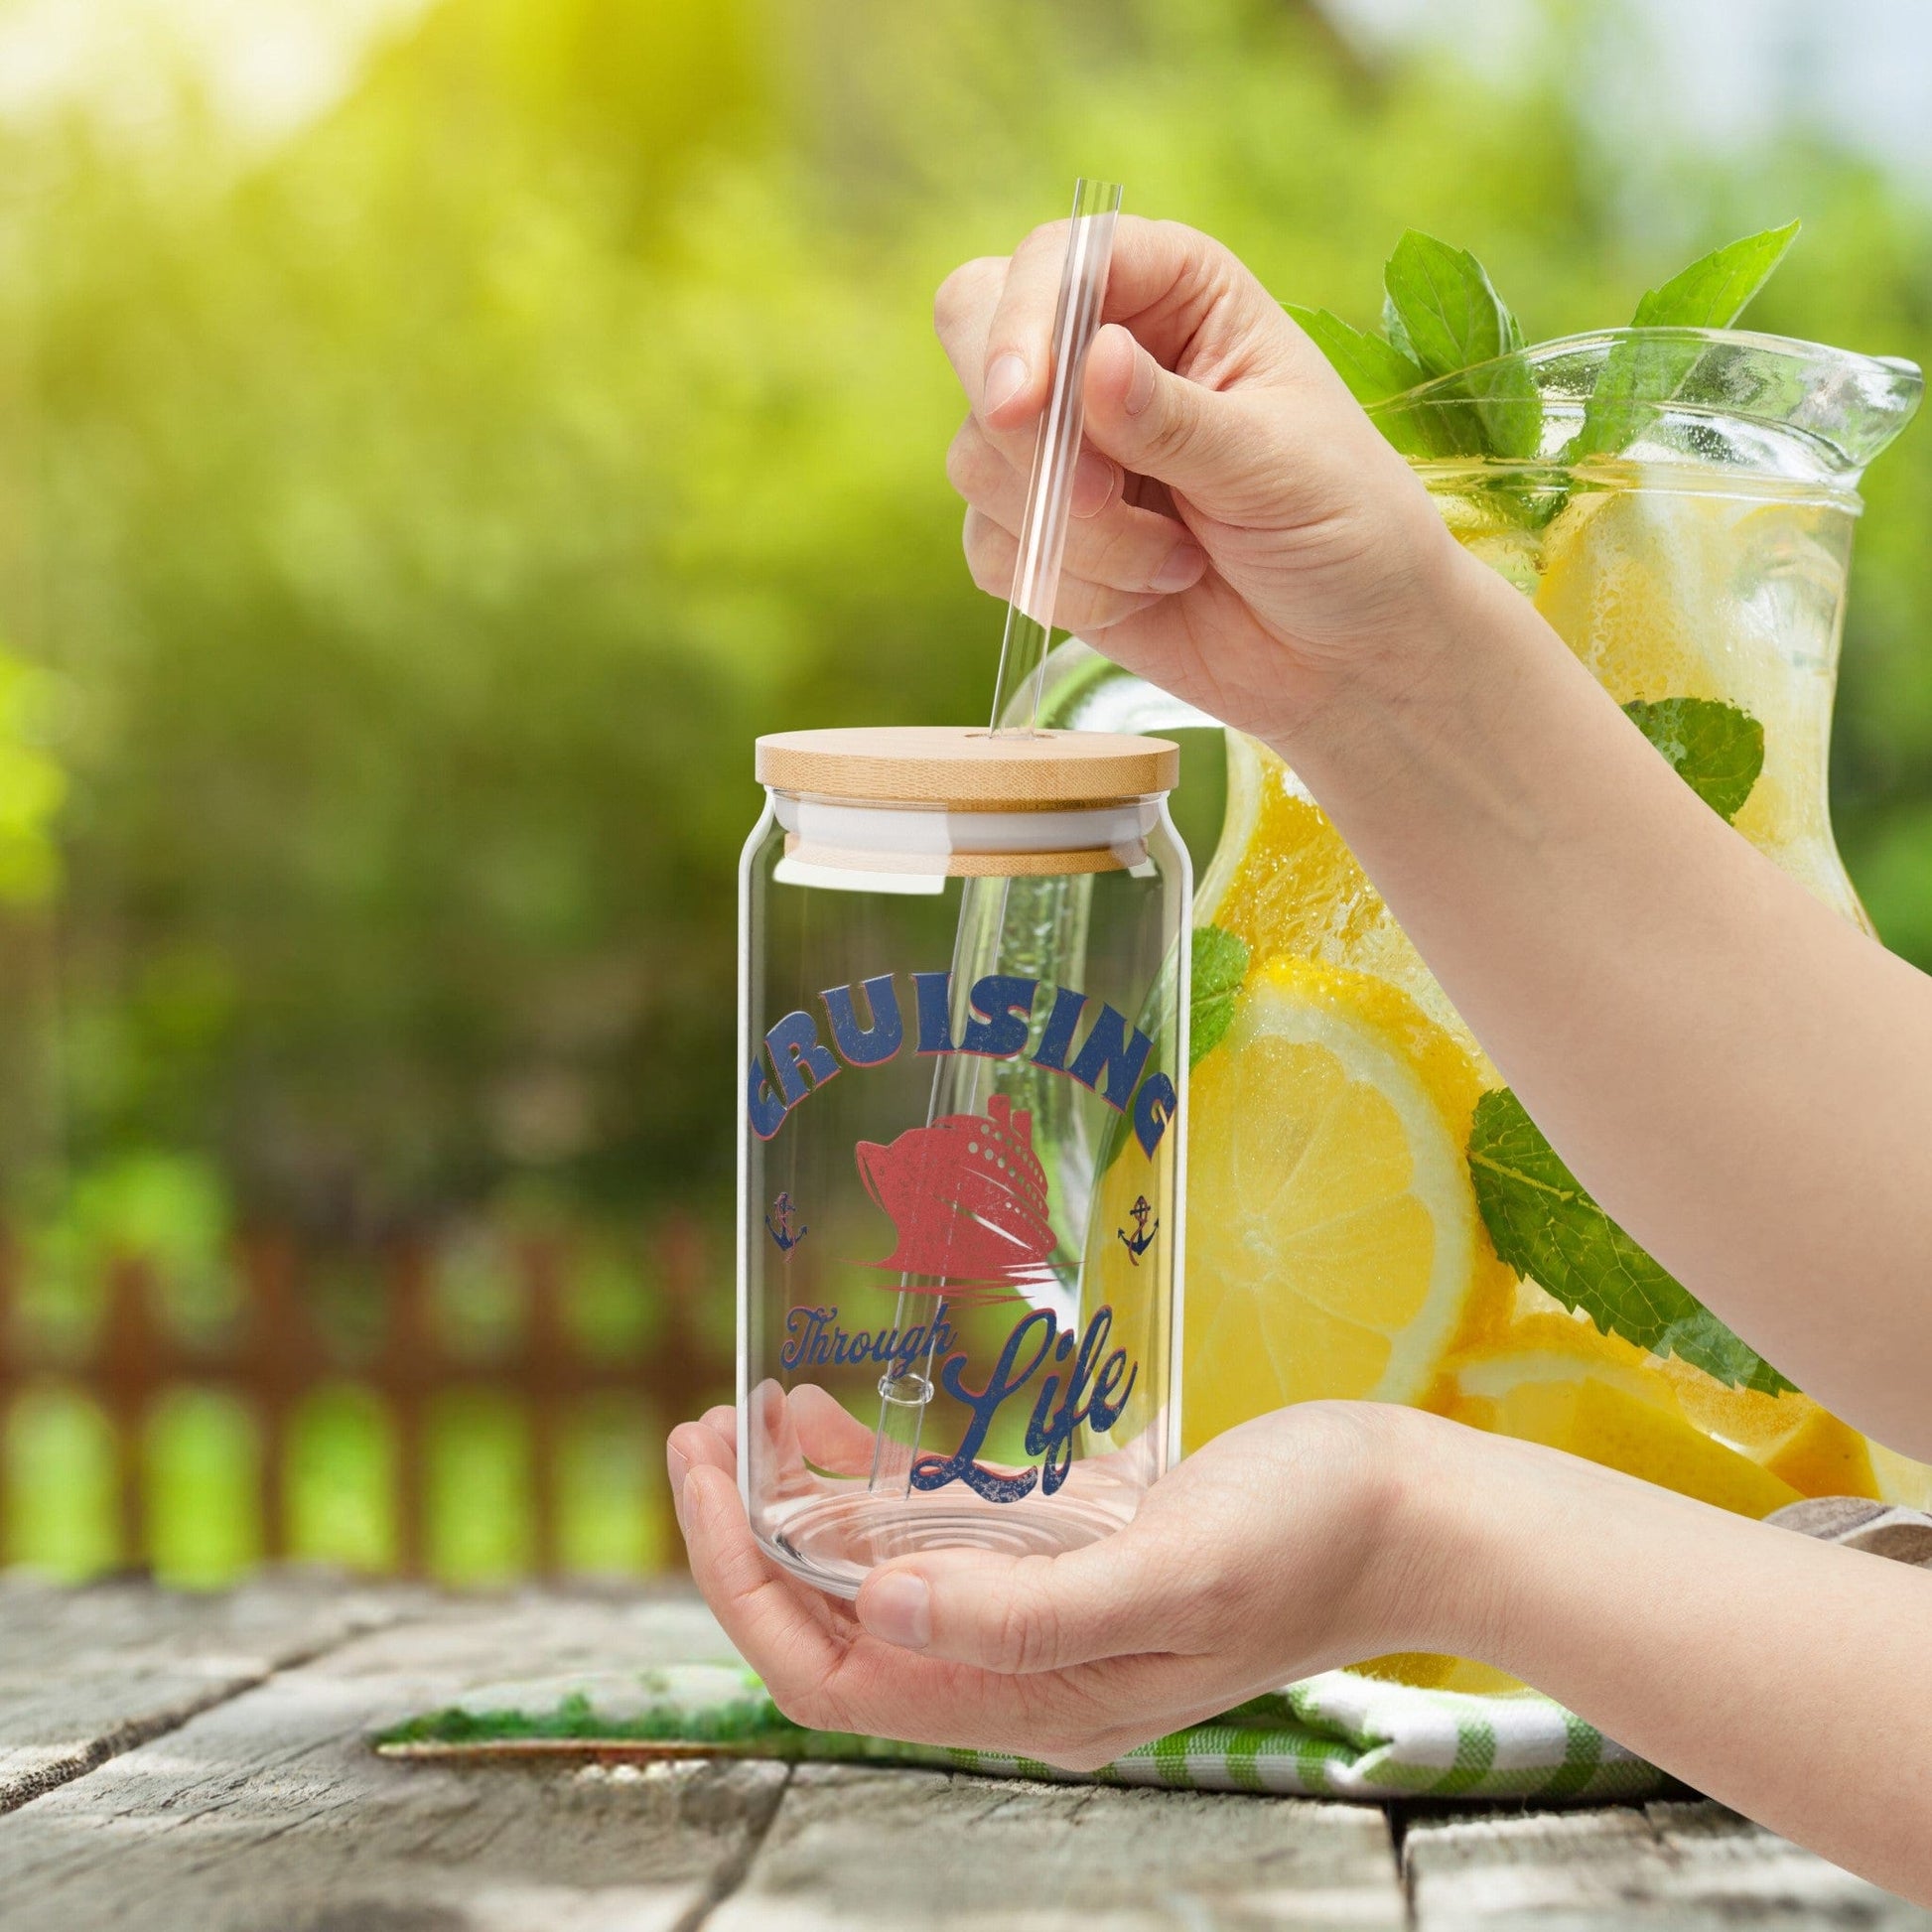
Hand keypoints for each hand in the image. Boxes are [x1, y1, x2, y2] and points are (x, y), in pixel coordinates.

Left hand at [666, 1398, 1442, 1770]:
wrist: (1411, 1505)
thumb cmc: (1309, 1542)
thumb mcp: (1170, 1578)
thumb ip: (1024, 1612)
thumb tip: (873, 1610)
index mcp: (1033, 1698)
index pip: (837, 1672)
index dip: (749, 1587)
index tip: (702, 1482)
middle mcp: (1021, 1661)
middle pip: (841, 1621)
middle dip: (752, 1535)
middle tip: (696, 1433)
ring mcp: (1044, 1600)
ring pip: (882, 1567)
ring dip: (804, 1500)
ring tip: (743, 1413)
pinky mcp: (1071, 1541)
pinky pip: (945, 1520)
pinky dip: (880, 1476)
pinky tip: (835, 1420)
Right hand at [936, 217, 1473, 745]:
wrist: (1343, 651)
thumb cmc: (1341, 528)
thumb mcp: (1273, 464)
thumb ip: (1175, 419)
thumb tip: (1093, 360)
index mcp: (1175, 291)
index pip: (1056, 261)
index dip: (1023, 321)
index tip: (1023, 406)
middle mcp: (1101, 351)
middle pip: (972, 330)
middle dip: (1021, 430)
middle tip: (1096, 496)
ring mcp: (1062, 445)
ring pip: (980, 460)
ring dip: (1076, 533)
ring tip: (1177, 561)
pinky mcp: (1041, 533)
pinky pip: (993, 550)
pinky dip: (1067, 587)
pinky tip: (1150, 593)